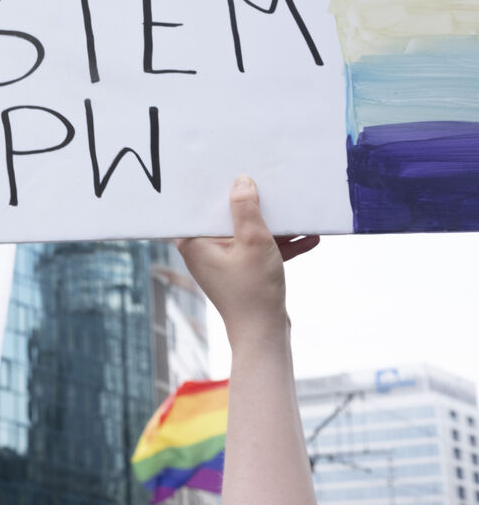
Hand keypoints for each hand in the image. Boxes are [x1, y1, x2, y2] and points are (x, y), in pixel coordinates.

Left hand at [176, 176, 318, 347]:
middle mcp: (203, 249)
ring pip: (248, 232)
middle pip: (228, 216)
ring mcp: (224, 261)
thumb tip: (241, 182)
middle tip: (269, 181)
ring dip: (274, 225)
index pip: (202, 205)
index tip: (231, 169)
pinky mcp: (242, 271)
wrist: (265, 334)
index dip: (218, 187)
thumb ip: (246, 209)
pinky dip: (280, 244)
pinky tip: (310, 236)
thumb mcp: (254, 242)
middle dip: (252, 203)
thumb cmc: (253, 291)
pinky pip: (260, 249)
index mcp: (194, 241)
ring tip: (298, 207)